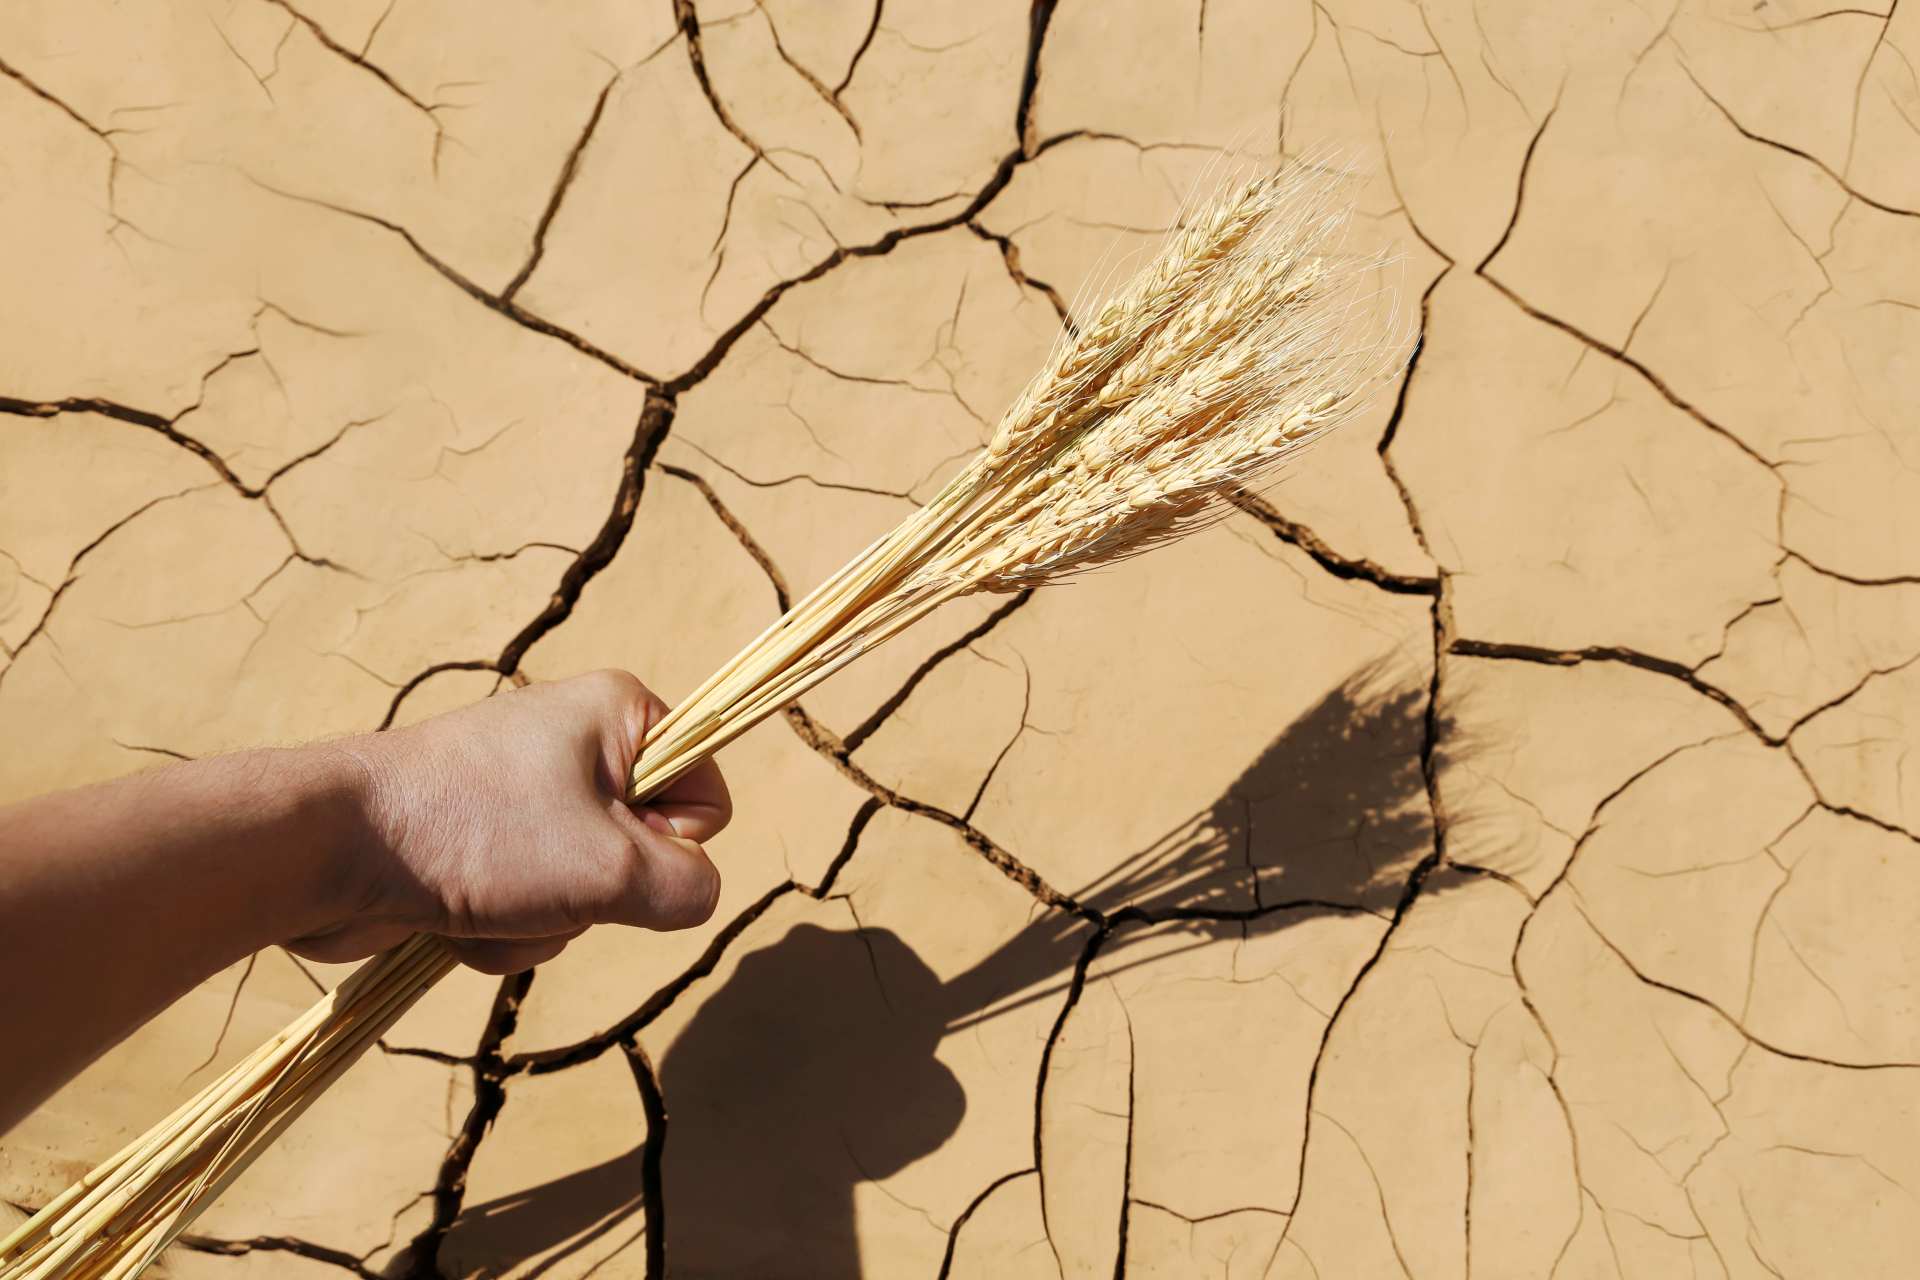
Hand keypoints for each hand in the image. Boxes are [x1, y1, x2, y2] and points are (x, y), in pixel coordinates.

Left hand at [292, 670, 729, 973]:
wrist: (331, 849)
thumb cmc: (475, 836)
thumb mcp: (611, 869)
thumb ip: (687, 887)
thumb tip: (695, 896)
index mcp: (620, 714)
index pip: (707, 796)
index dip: (671, 843)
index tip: (613, 845)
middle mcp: (579, 745)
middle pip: (646, 855)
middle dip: (598, 895)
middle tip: (546, 880)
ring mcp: (526, 797)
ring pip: (588, 893)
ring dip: (547, 923)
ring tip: (492, 902)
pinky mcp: (483, 844)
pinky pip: (534, 906)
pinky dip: (505, 929)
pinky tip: (459, 920)